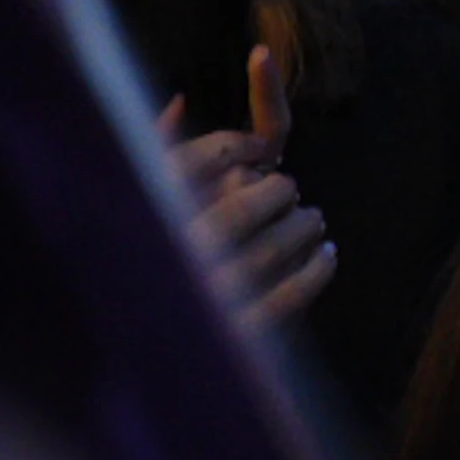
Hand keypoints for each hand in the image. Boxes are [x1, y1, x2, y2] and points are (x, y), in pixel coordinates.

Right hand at [158, 47, 331, 329]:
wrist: (135, 358)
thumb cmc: (136, 262)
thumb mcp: (133, 201)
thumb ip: (157, 150)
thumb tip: (180, 100)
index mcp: (141, 218)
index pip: (205, 160)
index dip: (240, 145)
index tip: (260, 150)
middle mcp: (166, 257)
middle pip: (243, 204)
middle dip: (277, 191)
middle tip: (290, 192)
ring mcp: (200, 300)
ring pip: (269, 250)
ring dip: (303, 228)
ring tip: (314, 222)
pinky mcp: (233, 337)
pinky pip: (288, 296)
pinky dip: (316, 271)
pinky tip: (327, 255)